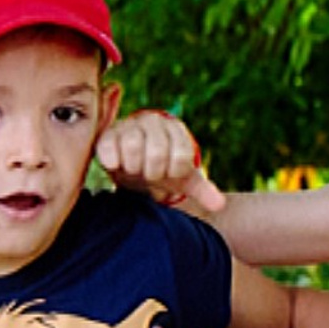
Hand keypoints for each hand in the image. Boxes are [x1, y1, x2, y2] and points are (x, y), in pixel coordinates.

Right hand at [97, 109, 223, 214]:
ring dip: (134, 167)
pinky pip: (109, 147)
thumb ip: (203, 190)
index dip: (172, 172)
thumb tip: (220, 205)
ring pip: (133, 146)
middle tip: (148, 174)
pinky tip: (117, 166)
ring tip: (134, 169)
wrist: (133, 161)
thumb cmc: (161, 171)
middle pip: (157, 153)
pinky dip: (113, 160)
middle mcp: (153, 122)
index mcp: (176, 130)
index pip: (180, 157)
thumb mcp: (183, 180)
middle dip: (153, 172)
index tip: (166, 173)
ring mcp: (130, 125)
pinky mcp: (108, 134)